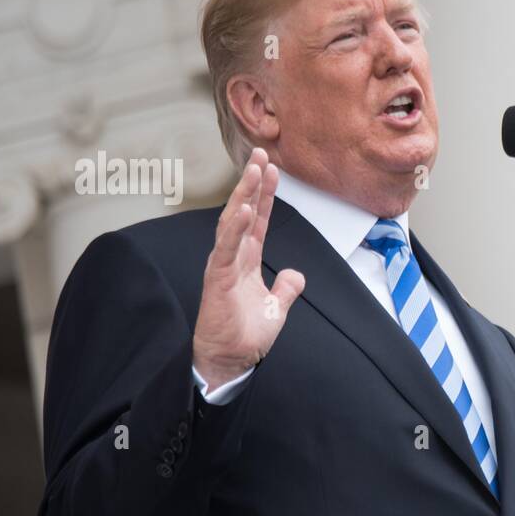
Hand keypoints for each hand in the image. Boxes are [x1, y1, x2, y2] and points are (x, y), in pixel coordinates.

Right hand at [192, 148, 304, 391]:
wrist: (231, 362)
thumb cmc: (246, 337)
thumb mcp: (276, 308)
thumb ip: (286, 289)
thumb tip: (296, 276)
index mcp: (246, 261)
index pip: (258, 221)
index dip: (265, 195)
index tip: (272, 169)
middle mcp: (233, 258)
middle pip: (243, 212)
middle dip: (253, 183)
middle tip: (261, 154)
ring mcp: (224, 266)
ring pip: (233, 222)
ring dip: (244, 195)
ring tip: (254, 170)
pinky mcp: (218, 279)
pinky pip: (226, 248)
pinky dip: (235, 228)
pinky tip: (244, 209)